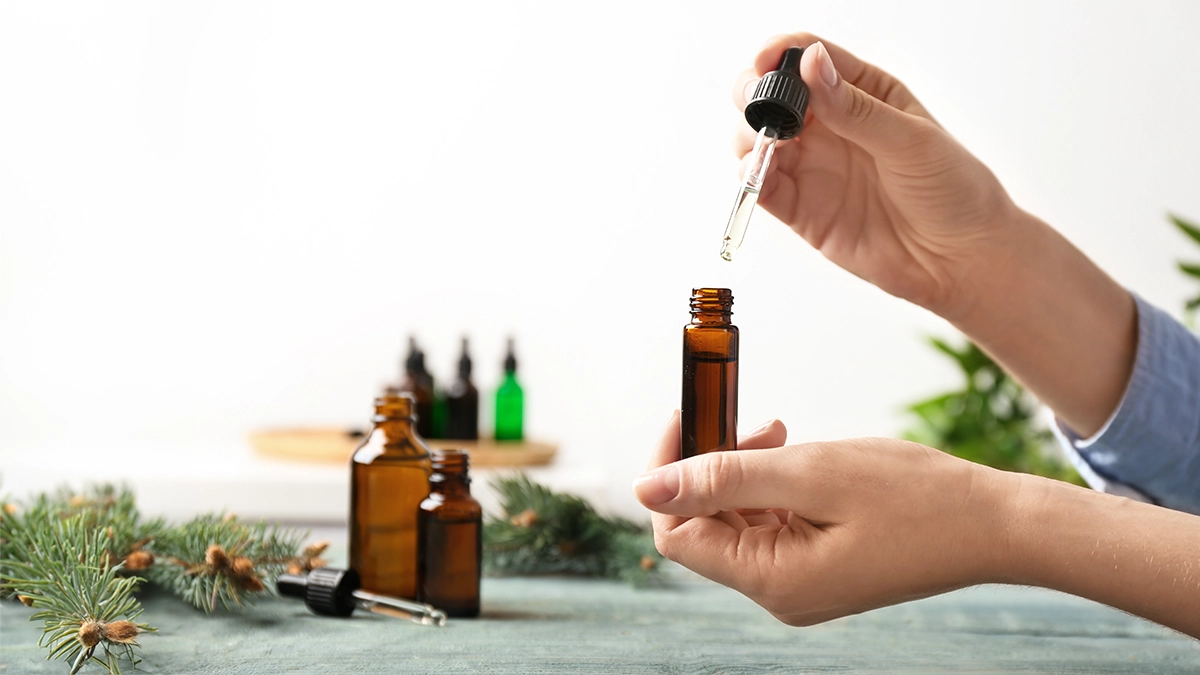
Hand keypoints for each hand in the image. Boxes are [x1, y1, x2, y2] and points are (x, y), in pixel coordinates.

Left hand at [634, 412, 1013, 624]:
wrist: (996, 525)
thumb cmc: (916, 496)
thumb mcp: (810, 473)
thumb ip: (723, 477)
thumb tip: (646, 489)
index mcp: (771, 581)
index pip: (678, 531)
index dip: (670, 472)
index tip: (688, 415)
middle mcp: (778, 593)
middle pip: (704, 525)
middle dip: (709, 464)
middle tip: (736, 411)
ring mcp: (799, 584)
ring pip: (736, 521)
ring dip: (741, 470)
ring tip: (777, 429)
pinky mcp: (818, 568)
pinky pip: (770, 525)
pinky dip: (770, 486)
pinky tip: (792, 453)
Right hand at [733, 35, 1019, 317]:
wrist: (959, 258)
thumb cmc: (952, 190)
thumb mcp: (910, 139)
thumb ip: (854, 108)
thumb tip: (811, 64)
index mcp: (861, 93)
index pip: (810, 58)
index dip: (781, 54)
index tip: (765, 61)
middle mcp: (830, 126)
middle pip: (772, 94)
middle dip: (755, 93)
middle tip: (760, 107)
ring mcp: (813, 166)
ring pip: (758, 138)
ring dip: (748, 135)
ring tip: (765, 146)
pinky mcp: (801, 208)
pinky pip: (763, 187)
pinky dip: (750, 178)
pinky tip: (757, 173)